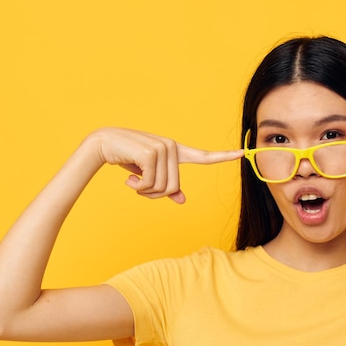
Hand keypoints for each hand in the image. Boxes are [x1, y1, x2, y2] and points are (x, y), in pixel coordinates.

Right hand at [89, 128, 243, 202]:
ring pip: (163, 188)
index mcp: (176, 151)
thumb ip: (166, 186)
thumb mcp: (148, 174)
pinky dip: (137, 187)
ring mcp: (163, 148)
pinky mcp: (152, 153)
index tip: (243, 153)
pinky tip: (128, 177)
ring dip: (144, 191)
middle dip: (154, 194)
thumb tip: (182, 200)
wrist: (103, 144)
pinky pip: (150, 184)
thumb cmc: (127, 159)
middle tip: (139, 186)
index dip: (224, 157)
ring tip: (133, 179)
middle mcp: (172, 147)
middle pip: (174, 187)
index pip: (204, 156)